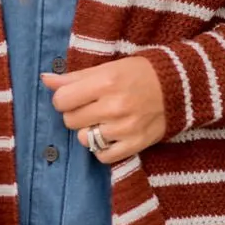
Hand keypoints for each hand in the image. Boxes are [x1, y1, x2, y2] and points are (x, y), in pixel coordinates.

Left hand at [40, 56, 165, 163]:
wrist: (180, 88)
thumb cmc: (140, 74)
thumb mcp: (107, 68)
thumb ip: (75, 77)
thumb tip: (45, 79)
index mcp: (106, 83)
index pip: (62, 100)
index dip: (64, 98)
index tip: (74, 96)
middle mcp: (114, 107)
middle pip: (70, 120)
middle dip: (76, 114)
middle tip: (91, 106)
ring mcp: (124, 129)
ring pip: (84, 139)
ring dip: (89, 131)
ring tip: (103, 120)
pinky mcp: (135, 145)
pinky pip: (102, 156)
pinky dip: (102, 148)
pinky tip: (110, 135)